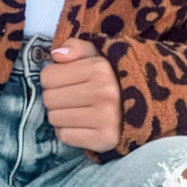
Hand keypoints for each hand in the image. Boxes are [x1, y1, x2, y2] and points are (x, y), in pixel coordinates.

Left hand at [40, 38, 122, 152]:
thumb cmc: (108, 78)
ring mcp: (106, 118)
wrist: (139, 107)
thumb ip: (75, 47)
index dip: (52, 78)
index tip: (66, 80)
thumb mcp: (95, 54)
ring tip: (77, 110)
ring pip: (54, 118)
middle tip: (71, 97)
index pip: (47, 76)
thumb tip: (56, 55)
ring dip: (61, 115)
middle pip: (49, 99)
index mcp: (100, 68)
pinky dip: (68, 132)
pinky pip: (64, 136)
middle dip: (55, 97)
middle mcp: (105, 92)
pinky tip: (81, 125)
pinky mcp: (105, 139)